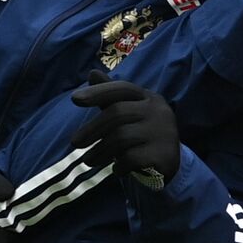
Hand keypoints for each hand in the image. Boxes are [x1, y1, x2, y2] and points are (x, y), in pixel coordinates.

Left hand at [70, 70, 180, 186]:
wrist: (168, 164)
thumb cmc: (141, 135)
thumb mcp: (127, 114)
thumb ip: (110, 97)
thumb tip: (92, 72)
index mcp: (149, 98)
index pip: (122, 88)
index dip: (98, 91)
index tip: (75, 99)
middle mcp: (159, 110)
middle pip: (117, 113)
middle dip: (91, 129)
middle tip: (75, 143)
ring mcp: (164, 132)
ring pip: (121, 137)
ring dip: (100, 151)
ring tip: (89, 160)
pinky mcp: (164, 154)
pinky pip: (131, 158)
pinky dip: (119, 166)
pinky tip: (117, 170)